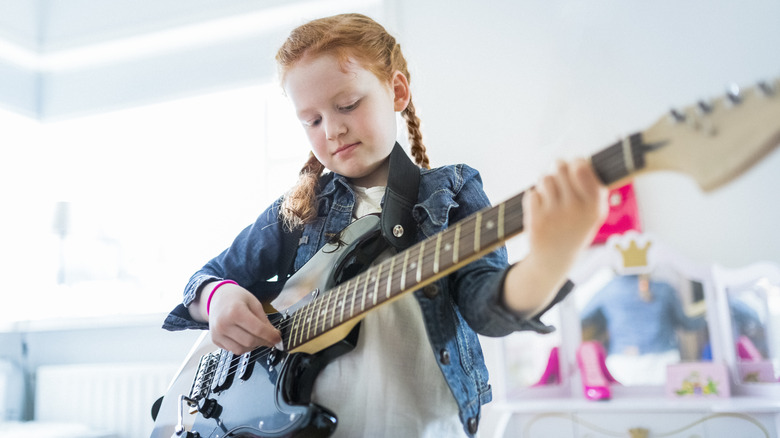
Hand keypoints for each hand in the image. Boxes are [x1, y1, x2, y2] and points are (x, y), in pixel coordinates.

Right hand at [206, 283, 282, 354]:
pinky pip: (233, 350)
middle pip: (250, 341)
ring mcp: (217, 333)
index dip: (270, 336)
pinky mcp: (215, 340)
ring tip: (257, 337)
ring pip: (241, 350)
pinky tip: (245, 337)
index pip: (257, 330)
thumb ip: (264, 320)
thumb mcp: (254, 302)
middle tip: (270, 339)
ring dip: (253, 346)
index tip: (278, 338)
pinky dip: (243, 347)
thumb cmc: (236, 298)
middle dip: (264, 342)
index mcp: (235, 311)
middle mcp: (224, 324)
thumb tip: (274, 335)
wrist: (217, 297)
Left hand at [503, 158, 606, 314]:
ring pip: (544, 178)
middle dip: (558, 170)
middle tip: (559, 180)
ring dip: (545, 183)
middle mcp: (576, 208)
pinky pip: (531, 193)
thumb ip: (592, 188)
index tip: (575, 167)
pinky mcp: (536, 219)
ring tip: (550, 196)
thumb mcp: (593, 213)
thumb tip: (581, 160)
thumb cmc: (575, 229)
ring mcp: (555, 214)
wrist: (554, 260)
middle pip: (560, 167)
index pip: (581, 167)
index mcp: (594, 205)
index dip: (576, 162)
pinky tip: (541, 210)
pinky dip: (534, 198)